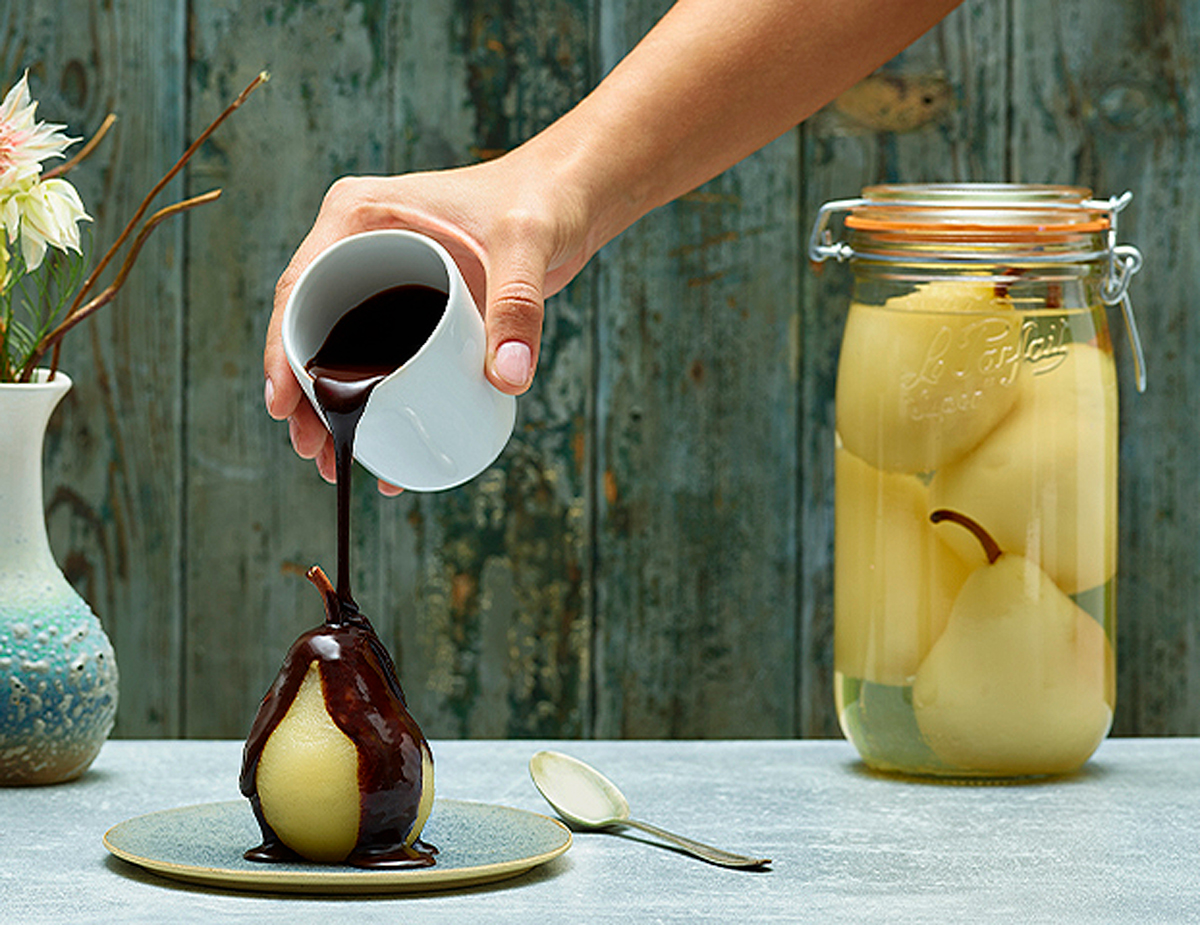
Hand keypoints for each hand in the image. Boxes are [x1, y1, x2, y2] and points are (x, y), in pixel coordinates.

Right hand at [263, 149, 592, 491]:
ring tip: (336, 464)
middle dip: (306, 395)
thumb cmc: (542, 197)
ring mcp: (386, 276)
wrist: (572, 197)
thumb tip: (506, 378)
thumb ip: (518, 304)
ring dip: (335, 407)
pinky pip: (384, 358)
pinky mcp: (416, 305)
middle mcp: (361, 245)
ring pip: (343, 350)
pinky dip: (379, 400)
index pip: (300, 287)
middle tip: (313, 451)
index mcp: (359, 216)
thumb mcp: (526, 244)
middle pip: (313, 327)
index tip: (282, 405)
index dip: (283, 350)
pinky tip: (384, 448)